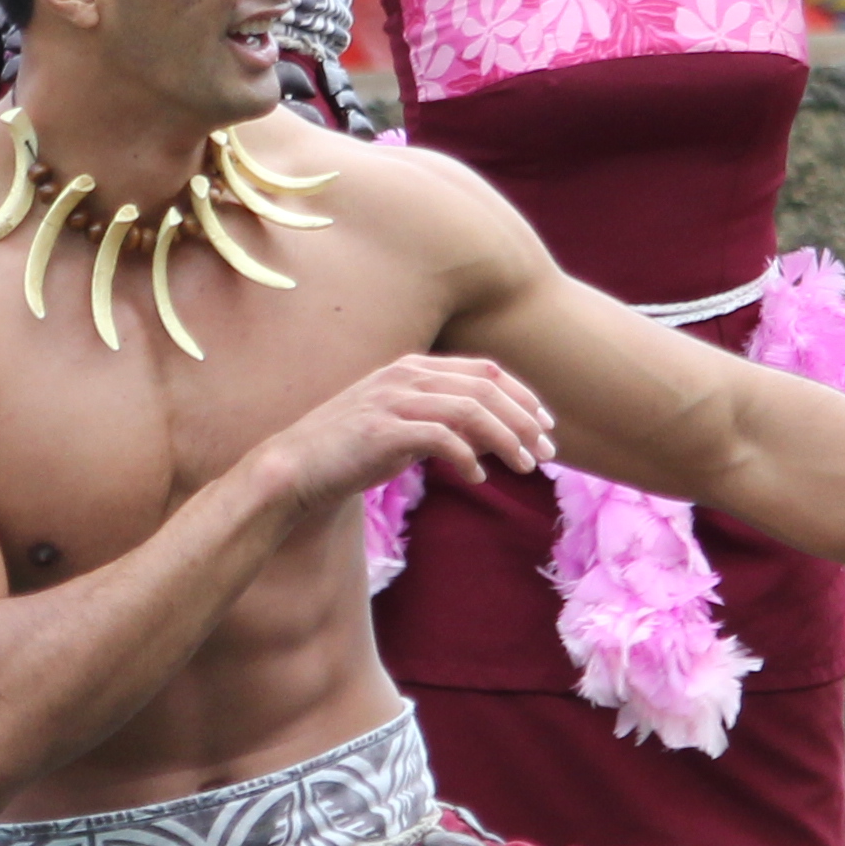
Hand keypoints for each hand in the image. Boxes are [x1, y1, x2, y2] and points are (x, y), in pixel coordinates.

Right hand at [256, 353, 555, 514]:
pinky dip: (467, 457)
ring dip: (507, 440)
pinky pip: (441, 438)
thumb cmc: (352, 451)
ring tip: (526, 468)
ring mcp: (392, 400)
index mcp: (412, 367)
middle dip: (525, 419)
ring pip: (471, 410)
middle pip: (486, 387)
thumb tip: (496, 437)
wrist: (295, 469)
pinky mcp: (382, 431)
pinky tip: (477, 477)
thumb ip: (446, 423)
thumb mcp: (405, 428)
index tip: (546, 425)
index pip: (485, 370)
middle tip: (549, 452)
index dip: (522, 396)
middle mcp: (405, 375)